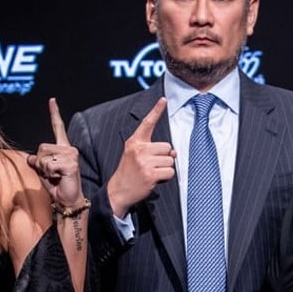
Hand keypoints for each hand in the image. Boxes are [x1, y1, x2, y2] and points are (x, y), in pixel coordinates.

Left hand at [28, 98, 84, 208]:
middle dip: (40, 162)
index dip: (54, 113)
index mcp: (63, 148)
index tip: (52, 100)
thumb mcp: (43, 171)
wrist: (67, 200)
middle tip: (50, 174)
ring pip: (43, 157)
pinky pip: (49, 165)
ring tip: (55, 176)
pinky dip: (49, 174)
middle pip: (41, 147)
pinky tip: (59, 178)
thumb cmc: (57, 186)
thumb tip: (30, 157)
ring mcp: (71, 155)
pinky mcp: (71, 163)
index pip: (58, 128)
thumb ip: (37, 161)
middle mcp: (69, 149)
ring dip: (44, 169)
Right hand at [105, 97, 176, 217]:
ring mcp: (144, 162)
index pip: (147, 123)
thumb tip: (174, 152)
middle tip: (151, 166)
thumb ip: (153, 150)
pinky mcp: (150, 174)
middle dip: (164, 157)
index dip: (156, 111)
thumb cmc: (129, 173)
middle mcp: (139, 150)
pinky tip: (155, 180)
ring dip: (165, 168)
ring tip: (152, 173)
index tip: (164, 100)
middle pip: (167, 147)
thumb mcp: (135, 156)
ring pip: (170, 160)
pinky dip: (166, 177)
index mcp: (134, 142)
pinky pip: (170, 172)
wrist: (118, 191)